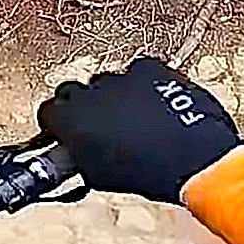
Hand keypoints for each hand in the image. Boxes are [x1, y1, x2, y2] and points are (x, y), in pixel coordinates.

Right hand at [37, 57, 241, 203]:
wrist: (195, 161)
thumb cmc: (149, 173)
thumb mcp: (99, 175)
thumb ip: (79, 156)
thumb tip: (76, 153)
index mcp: (70, 119)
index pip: (48, 112)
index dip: (57, 123)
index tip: (64, 130)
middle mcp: (88, 92)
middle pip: (72, 91)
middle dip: (81, 105)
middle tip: (96, 123)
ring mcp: (119, 77)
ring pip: (106, 81)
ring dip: (113, 95)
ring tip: (132, 116)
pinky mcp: (148, 68)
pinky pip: (139, 72)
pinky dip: (144, 84)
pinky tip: (154, 103)